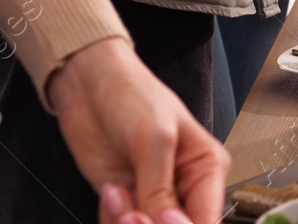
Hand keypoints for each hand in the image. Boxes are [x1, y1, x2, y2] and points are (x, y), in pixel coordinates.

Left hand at [47, 37, 229, 223]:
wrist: (88, 86)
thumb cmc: (133, 96)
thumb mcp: (153, 140)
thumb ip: (161, 190)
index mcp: (207, 168)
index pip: (208, 219)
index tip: (159, 221)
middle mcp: (184, 187)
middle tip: (130, 212)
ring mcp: (152, 196)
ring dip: (123, 221)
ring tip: (116, 192)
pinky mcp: (124, 201)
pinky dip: (109, 218)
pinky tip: (110, 190)